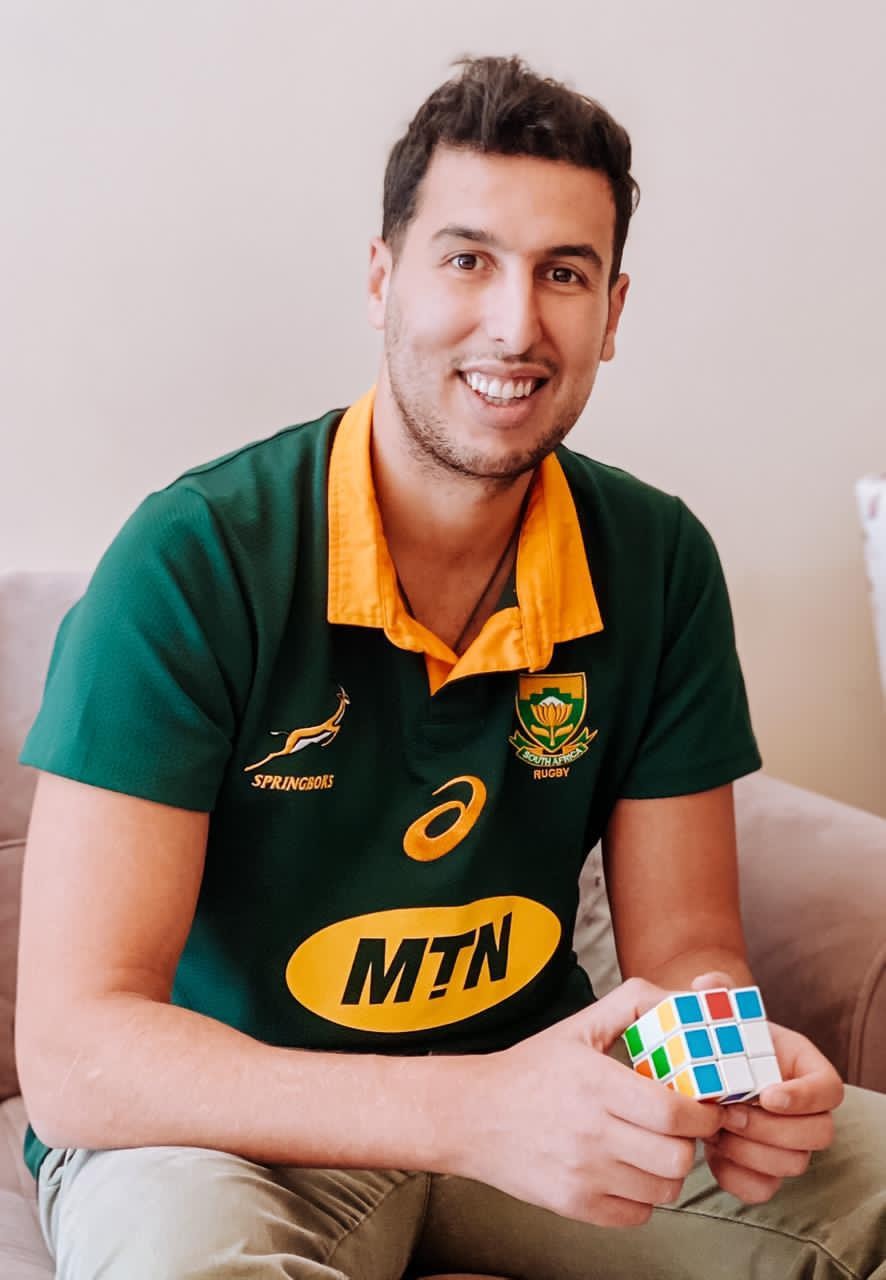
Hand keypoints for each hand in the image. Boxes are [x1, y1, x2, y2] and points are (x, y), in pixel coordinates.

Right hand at [459, 978, 724, 1227]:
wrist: (473, 1115)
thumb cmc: (533, 1068)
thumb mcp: (580, 1025)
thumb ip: (635, 1003)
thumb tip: (685, 999)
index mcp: (596, 1083)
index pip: (673, 1113)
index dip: (702, 1114)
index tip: (704, 1106)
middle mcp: (590, 1133)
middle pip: (676, 1157)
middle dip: (688, 1142)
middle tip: (679, 1128)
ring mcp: (582, 1175)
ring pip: (663, 1190)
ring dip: (668, 1169)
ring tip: (651, 1147)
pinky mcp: (574, 1206)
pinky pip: (637, 1214)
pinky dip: (642, 1196)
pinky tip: (626, 1169)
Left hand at [690, 972, 843, 1202]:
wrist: (688, 1069)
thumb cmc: (704, 1035)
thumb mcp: (707, 1008)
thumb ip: (713, 991)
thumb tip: (708, 985)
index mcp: (800, 1066)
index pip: (830, 1089)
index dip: (806, 1096)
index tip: (767, 1095)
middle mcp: (802, 1107)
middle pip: (820, 1135)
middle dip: (772, 1129)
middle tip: (727, 1114)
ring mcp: (786, 1142)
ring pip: (794, 1165)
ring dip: (752, 1152)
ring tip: (714, 1130)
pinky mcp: (762, 1169)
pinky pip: (763, 1189)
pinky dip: (737, 1177)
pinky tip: (712, 1155)